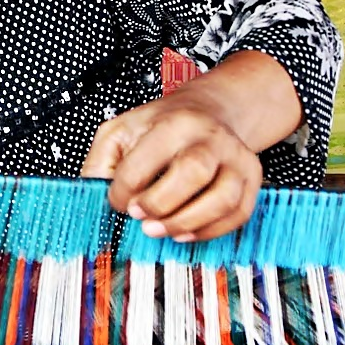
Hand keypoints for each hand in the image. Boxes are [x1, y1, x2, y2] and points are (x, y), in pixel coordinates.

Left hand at [81, 90, 262, 241]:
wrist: (208, 112)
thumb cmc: (161, 126)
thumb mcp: (120, 130)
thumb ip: (100, 162)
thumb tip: (92, 196)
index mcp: (173, 122)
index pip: (145, 160)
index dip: (124, 190)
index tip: (118, 201)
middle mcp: (210, 137)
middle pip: (193, 172)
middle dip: (161, 204)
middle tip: (141, 218)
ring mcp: (236, 157)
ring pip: (223, 198)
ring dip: (187, 222)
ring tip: (162, 230)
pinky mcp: (252, 178)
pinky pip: (239, 213)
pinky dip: (211, 230)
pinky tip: (186, 232)